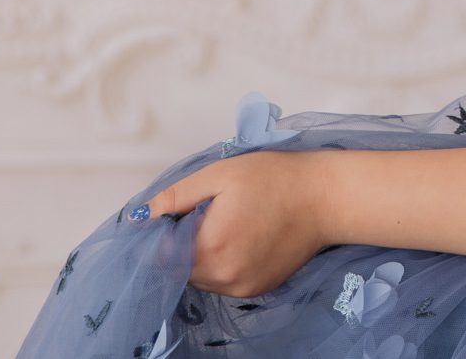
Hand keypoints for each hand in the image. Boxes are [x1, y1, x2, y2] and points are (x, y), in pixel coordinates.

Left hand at [141, 149, 334, 297]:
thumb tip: (139, 217)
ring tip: (230, 223)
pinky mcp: (256, 291)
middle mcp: (222, 277)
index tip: (178, 213)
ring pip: (199, 277)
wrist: (326, 198)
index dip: (162, 233)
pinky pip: (223, 282)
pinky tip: (244, 238)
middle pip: (177, 268)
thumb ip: (175, 198)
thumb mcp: (220, 174)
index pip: (159, 255)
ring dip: (202, 255)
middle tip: (211, 211)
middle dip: (182, 243)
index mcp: (208, 247)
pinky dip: (223, 264)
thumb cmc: (274, 178)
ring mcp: (240, 288)